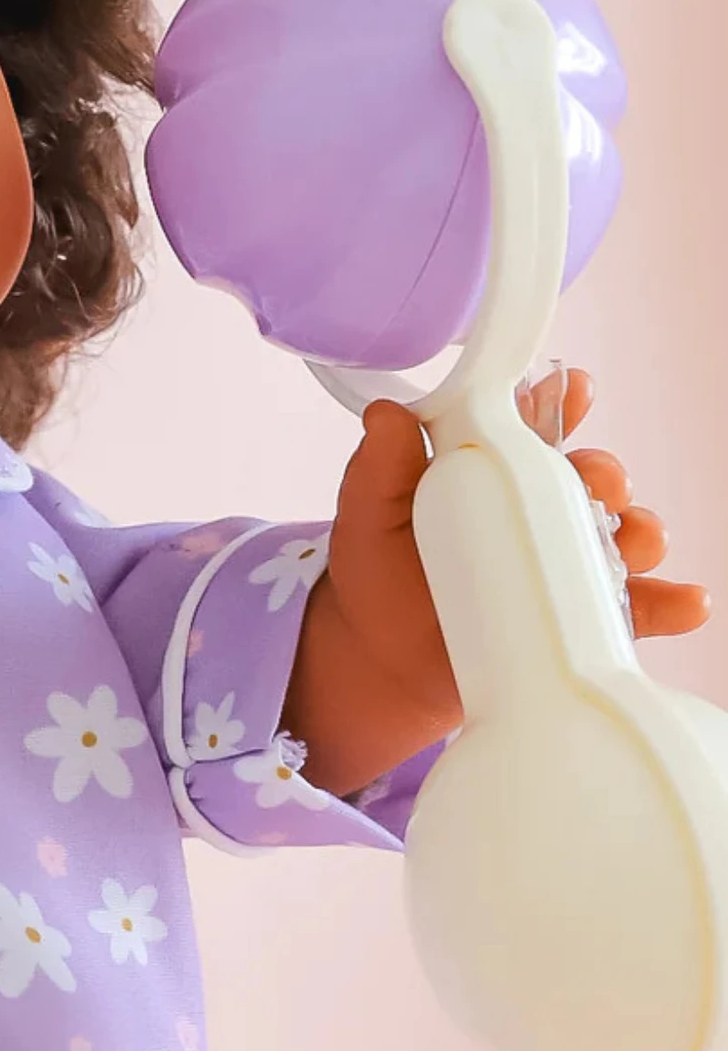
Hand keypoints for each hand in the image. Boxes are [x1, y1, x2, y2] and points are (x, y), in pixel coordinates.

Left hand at [288, 367, 710, 794]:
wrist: (383, 660)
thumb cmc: (377, 572)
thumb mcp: (368, 514)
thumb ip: (378, 467)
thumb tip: (387, 415)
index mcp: (491, 467)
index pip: (533, 422)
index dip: (558, 401)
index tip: (573, 390)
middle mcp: (539, 508)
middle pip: (591, 476)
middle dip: (604, 472)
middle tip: (596, 482)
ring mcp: (564, 563)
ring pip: (624, 536)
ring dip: (642, 531)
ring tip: (633, 540)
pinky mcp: (578, 620)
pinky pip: (636, 609)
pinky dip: (668, 603)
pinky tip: (683, 603)